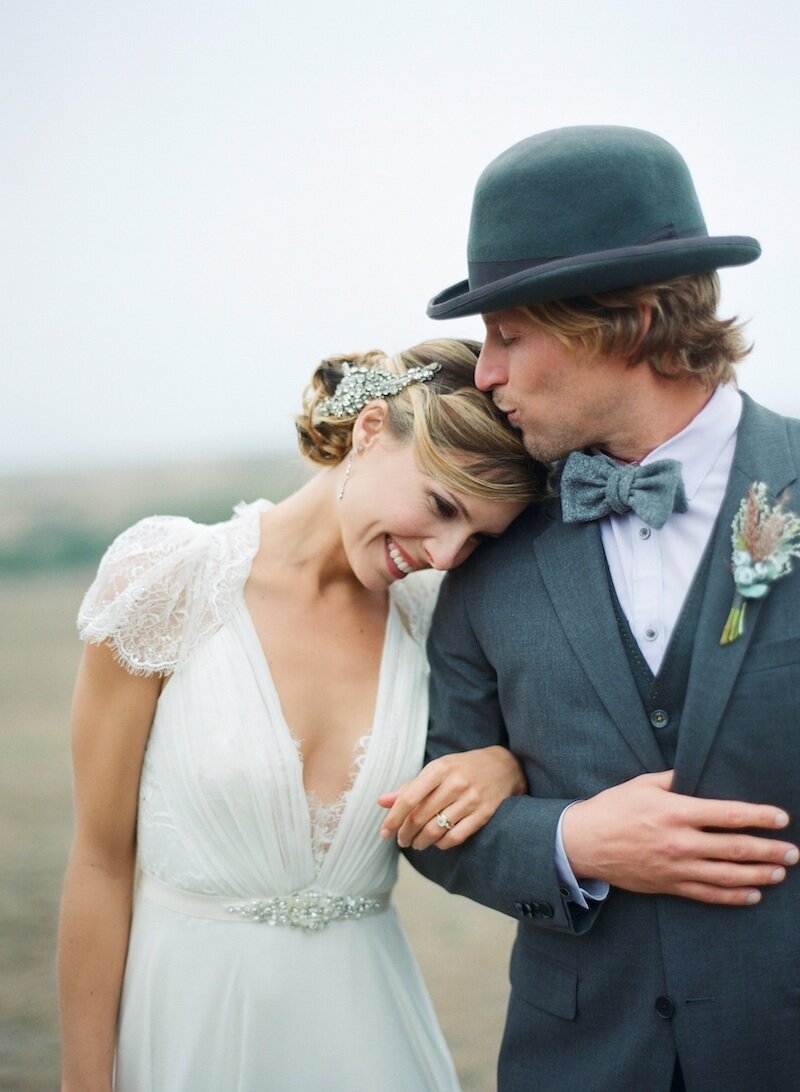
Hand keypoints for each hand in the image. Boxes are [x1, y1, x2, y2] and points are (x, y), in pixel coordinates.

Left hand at [377, 746, 525, 849]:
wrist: (504, 766)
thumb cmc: (462, 768)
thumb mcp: (436, 770)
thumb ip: (410, 787)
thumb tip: (381, 802)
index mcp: (439, 769)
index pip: (409, 798)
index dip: (393, 818)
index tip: (384, 833)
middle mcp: (454, 783)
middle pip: (420, 817)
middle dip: (405, 834)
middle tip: (401, 841)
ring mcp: (471, 799)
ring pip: (436, 830)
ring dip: (421, 842)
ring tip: (416, 844)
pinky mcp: (483, 814)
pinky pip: (456, 837)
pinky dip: (442, 844)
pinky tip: (437, 843)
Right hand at [561, 770, 798, 904]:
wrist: (583, 843)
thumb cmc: (612, 808)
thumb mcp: (642, 784)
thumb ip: (673, 778)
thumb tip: (697, 772)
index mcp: (675, 811)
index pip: (728, 814)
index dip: (759, 816)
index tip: (781, 818)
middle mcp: (680, 842)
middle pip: (735, 848)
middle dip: (769, 850)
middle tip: (793, 852)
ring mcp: (676, 867)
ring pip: (727, 875)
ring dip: (759, 875)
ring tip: (780, 872)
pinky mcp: (669, 885)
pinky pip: (708, 895)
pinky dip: (734, 896)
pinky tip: (753, 894)